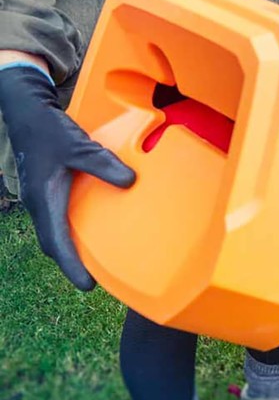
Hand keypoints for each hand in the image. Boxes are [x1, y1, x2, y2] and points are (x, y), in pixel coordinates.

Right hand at [0, 65, 135, 289]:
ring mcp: (40, 197)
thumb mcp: (79, 145)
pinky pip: (58, 217)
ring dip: (71, 247)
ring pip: (55, 231)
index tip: (88, 286)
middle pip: (54, 243)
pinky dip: (71, 229)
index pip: (57, 242)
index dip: (72, 266)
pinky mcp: (46, 188)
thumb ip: (104, 164)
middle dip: (72, 263)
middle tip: (95, 279)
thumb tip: (130, 182)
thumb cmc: (49, 129)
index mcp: (44, 199)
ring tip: (95, 259)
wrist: (27, 112)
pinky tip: (90, 226)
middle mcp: (39, 203)